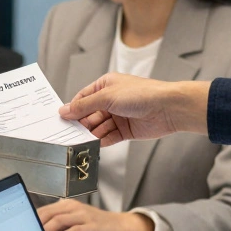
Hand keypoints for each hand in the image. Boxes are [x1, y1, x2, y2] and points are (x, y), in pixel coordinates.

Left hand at [37, 200, 152, 230]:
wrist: (119, 225)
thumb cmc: (95, 223)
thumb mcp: (76, 218)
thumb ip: (60, 219)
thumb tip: (41, 226)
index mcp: (68, 205)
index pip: (45, 209)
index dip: (33, 218)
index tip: (23, 227)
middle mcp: (74, 207)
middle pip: (49, 213)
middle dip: (37, 224)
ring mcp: (83, 216)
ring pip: (59, 220)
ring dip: (47, 229)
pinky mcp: (91, 226)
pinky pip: (75, 229)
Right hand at [58, 73, 211, 146]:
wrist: (168, 108)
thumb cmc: (142, 94)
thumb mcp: (107, 97)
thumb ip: (84, 106)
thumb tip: (65, 110)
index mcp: (106, 86)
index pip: (83, 98)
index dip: (73, 108)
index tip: (62, 119)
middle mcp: (111, 100)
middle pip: (89, 114)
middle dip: (80, 123)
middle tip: (69, 133)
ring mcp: (118, 116)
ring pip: (98, 127)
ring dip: (90, 133)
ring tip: (81, 140)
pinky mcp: (126, 130)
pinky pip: (108, 137)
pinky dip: (101, 141)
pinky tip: (94, 144)